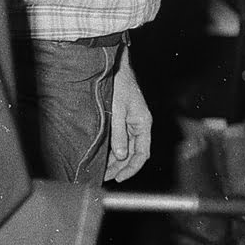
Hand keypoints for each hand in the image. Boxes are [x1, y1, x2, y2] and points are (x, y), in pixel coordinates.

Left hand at [106, 49, 151, 181]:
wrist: (113, 66)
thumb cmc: (118, 84)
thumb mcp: (117, 111)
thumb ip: (119, 134)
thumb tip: (120, 155)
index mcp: (143, 123)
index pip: (142, 153)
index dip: (132, 168)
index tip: (119, 178)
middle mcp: (139, 125)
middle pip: (133, 153)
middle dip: (120, 167)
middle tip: (104, 176)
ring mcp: (131, 122)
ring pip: (126, 148)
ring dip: (115, 160)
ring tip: (101, 169)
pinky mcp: (122, 119)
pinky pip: (120, 139)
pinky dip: (112, 149)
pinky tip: (102, 155)